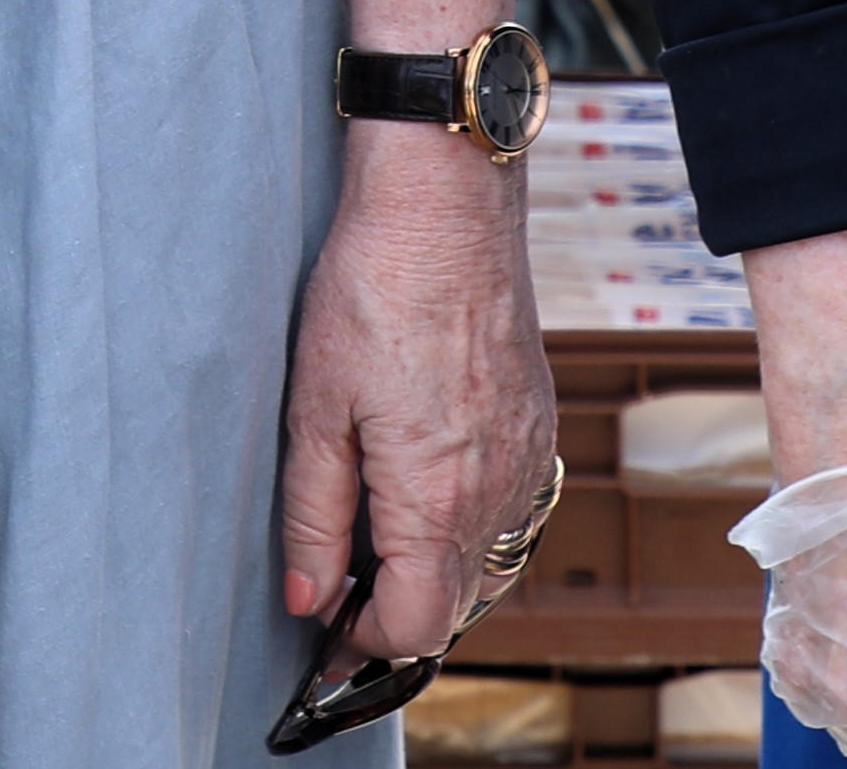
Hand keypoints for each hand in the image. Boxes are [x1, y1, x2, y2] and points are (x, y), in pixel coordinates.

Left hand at [273, 128, 557, 671]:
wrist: (446, 204)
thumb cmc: (372, 289)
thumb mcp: (315, 409)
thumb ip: (312, 515)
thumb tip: (309, 597)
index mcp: (436, 496)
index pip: (417, 625)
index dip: (365, 643)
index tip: (326, 633)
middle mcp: (497, 488)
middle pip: (458, 605)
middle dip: (400, 613)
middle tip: (340, 593)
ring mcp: (527, 456)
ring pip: (492, 561)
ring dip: (438, 573)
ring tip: (376, 545)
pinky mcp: (538, 424)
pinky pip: (515, 510)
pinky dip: (470, 524)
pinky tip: (423, 490)